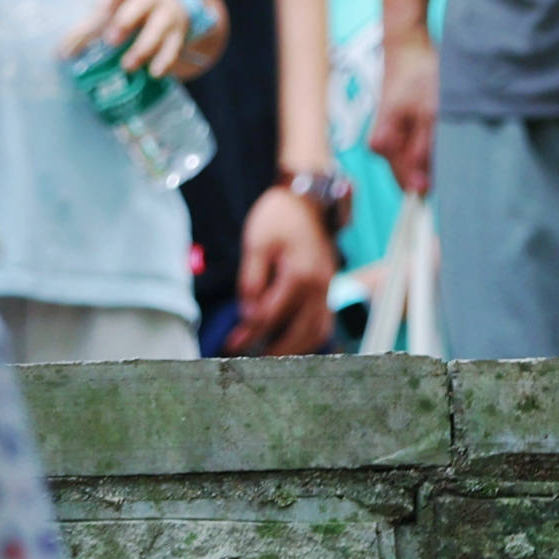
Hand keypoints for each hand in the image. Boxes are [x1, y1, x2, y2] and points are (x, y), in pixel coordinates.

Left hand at [75, 0, 192, 80]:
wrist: (174, 9)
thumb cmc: (133, 11)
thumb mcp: (115, 11)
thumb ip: (90, 29)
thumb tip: (62, 53)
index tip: (98, 14)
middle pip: (142, 3)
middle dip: (126, 21)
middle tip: (111, 41)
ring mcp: (168, 15)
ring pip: (158, 28)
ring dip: (143, 47)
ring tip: (127, 66)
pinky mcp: (179, 35)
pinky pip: (173, 48)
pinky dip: (164, 61)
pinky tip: (154, 73)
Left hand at [229, 186, 339, 353]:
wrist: (306, 200)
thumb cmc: (278, 218)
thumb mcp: (255, 244)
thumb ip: (251, 282)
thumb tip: (248, 314)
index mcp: (299, 275)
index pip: (270, 316)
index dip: (248, 333)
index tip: (230, 345)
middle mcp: (318, 286)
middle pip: (297, 333)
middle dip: (272, 350)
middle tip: (248, 359)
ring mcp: (327, 288)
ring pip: (317, 333)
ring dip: (295, 350)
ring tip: (270, 357)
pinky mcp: (328, 287)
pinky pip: (324, 322)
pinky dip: (310, 338)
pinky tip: (293, 344)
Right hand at [369, 31, 437, 195]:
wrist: (408, 46)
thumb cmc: (418, 73)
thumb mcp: (429, 112)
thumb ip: (424, 149)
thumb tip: (422, 186)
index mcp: (382, 144)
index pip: (408, 183)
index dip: (432, 185)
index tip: (453, 180)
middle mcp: (382, 147)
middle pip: (412, 175)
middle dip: (434, 169)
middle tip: (455, 149)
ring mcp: (391, 140)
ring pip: (417, 163)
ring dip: (435, 155)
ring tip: (448, 133)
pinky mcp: (399, 133)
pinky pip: (418, 151)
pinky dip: (433, 146)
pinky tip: (442, 131)